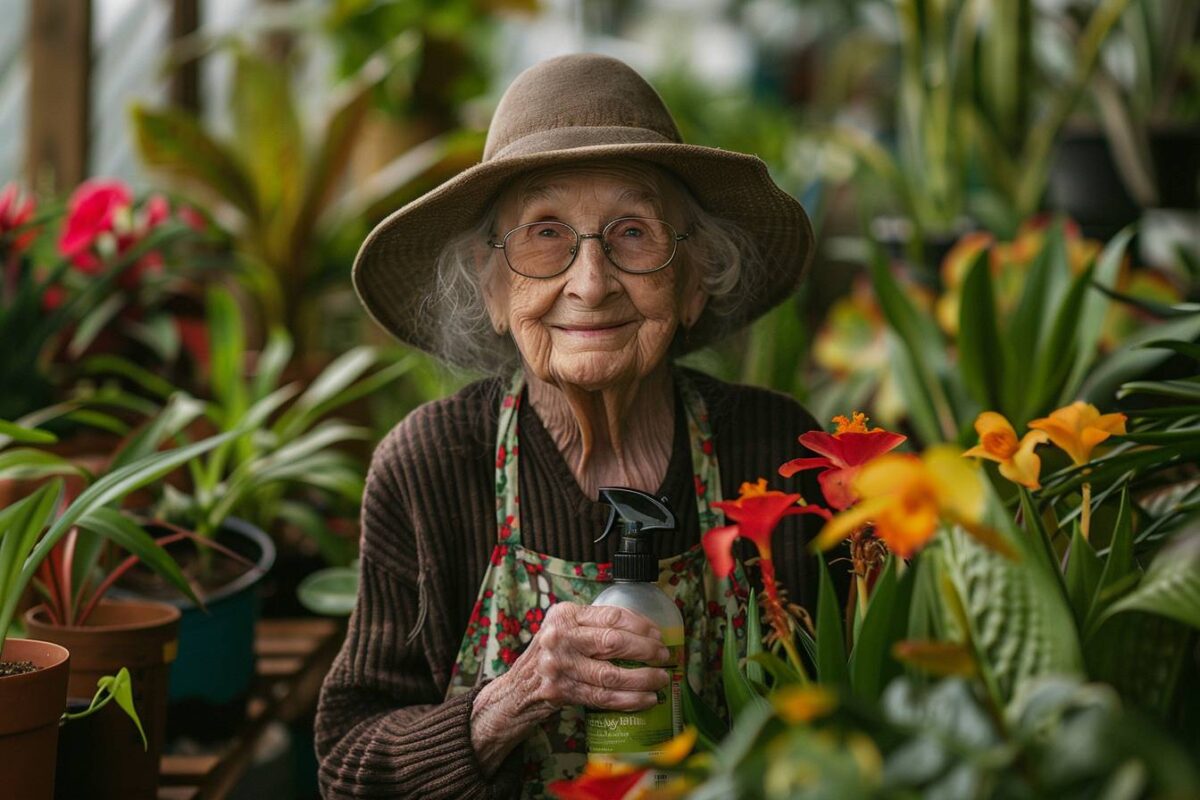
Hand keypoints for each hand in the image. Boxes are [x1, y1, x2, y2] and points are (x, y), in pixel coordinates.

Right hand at [470, 602, 670, 771]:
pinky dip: (630, 699)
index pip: (611, 615)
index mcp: (564, 615)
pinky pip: (603, 697)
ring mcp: (558, 665)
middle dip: (646, 650)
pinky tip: (646, 699)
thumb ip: (593, 624)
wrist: (518, 688)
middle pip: (614, 642)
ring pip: (611, 673)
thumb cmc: (550, 655)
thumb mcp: (564, 628)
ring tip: (661, 679)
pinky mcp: (560, 691)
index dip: (641, 625)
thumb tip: (644, 631)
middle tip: (664, 656)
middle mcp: (559, 637)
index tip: (658, 634)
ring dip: (643, 678)